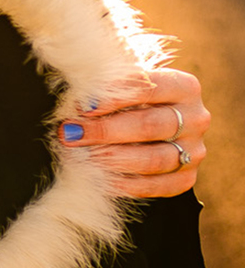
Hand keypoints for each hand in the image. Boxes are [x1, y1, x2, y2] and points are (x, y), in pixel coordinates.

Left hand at [58, 67, 209, 197]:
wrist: (154, 123)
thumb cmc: (133, 97)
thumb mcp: (126, 82)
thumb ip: (109, 84)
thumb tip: (79, 95)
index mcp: (184, 86)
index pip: (148, 88)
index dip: (113, 97)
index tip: (83, 106)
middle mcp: (196, 118)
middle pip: (149, 125)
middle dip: (105, 130)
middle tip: (72, 133)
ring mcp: (194, 151)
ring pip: (154, 159)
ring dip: (113, 159)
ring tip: (83, 157)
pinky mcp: (187, 178)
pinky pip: (157, 186)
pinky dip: (126, 184)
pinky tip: (100, 178)